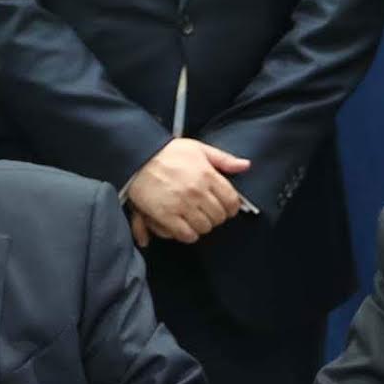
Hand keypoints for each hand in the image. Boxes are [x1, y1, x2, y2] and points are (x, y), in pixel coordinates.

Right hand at [125, 139, 250, 243]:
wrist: (137, 157)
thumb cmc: (167, 152)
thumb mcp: (198, 149)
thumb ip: (223, 159)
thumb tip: (245, 166)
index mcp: (207, 175)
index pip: (232, 201)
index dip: (231, 207)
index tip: (224, 206)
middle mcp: (197, 191)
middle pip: (219, 217)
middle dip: (216, 216)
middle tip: (208, 212)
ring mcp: (182, 205)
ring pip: (204, 228)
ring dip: (202, 226)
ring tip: (195, 219)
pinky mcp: (166, 215)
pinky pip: (186, 235)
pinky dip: (188, 234)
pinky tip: (184, 227)